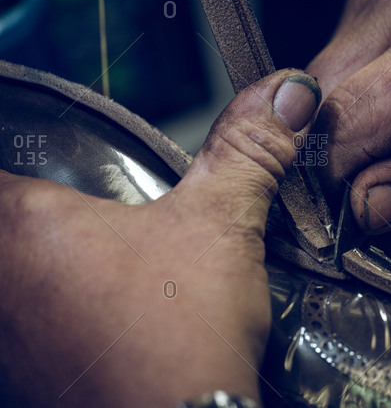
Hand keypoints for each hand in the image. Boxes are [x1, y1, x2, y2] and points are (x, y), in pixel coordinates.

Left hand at [0, 70, 320, 406]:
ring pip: (12, 269)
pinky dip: (50, 302)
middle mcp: (0, 279)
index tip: (49, 149)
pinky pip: (24, 319)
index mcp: (26, 227)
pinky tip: (99, 306)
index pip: (1, 158)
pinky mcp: (27, 373)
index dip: (23, 146)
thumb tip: (288, 92)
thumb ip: (249, 150)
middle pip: (6, 216)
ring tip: (101, 257)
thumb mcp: (222, 225)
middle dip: (40, 207)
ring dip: (42, 257)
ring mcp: (7, 333)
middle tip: (89, 205)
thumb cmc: (181, 340)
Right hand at [308, 0, 390, 232]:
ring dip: (347, 129)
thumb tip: (365, 206)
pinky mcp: (367, 5)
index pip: (346, 124)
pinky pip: (331, 73)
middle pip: (319, 106)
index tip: (364, 210)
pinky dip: (352, 105)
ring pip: (317, 91)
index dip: (343, 180)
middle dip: (340, 156)